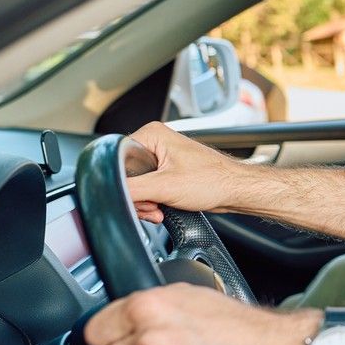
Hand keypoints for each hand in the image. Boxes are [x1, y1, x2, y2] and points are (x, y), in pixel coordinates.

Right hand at [126, 121, 246, 222]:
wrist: (235, 191)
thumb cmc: (213, 181)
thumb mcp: (164, 187)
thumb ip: (131, 190)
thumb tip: (109, 194)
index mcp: (151, 135)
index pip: (116, 160)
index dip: (123, 184)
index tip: (137, 197)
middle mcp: (155, 143)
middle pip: (125, 176)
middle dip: (137, 198)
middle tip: (152, 206)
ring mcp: (161, 158)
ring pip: (136, 186)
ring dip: (145, 204)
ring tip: (159, 210)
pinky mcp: (167, 172)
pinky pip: (147, 190)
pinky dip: (152, 203)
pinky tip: (162, 210)